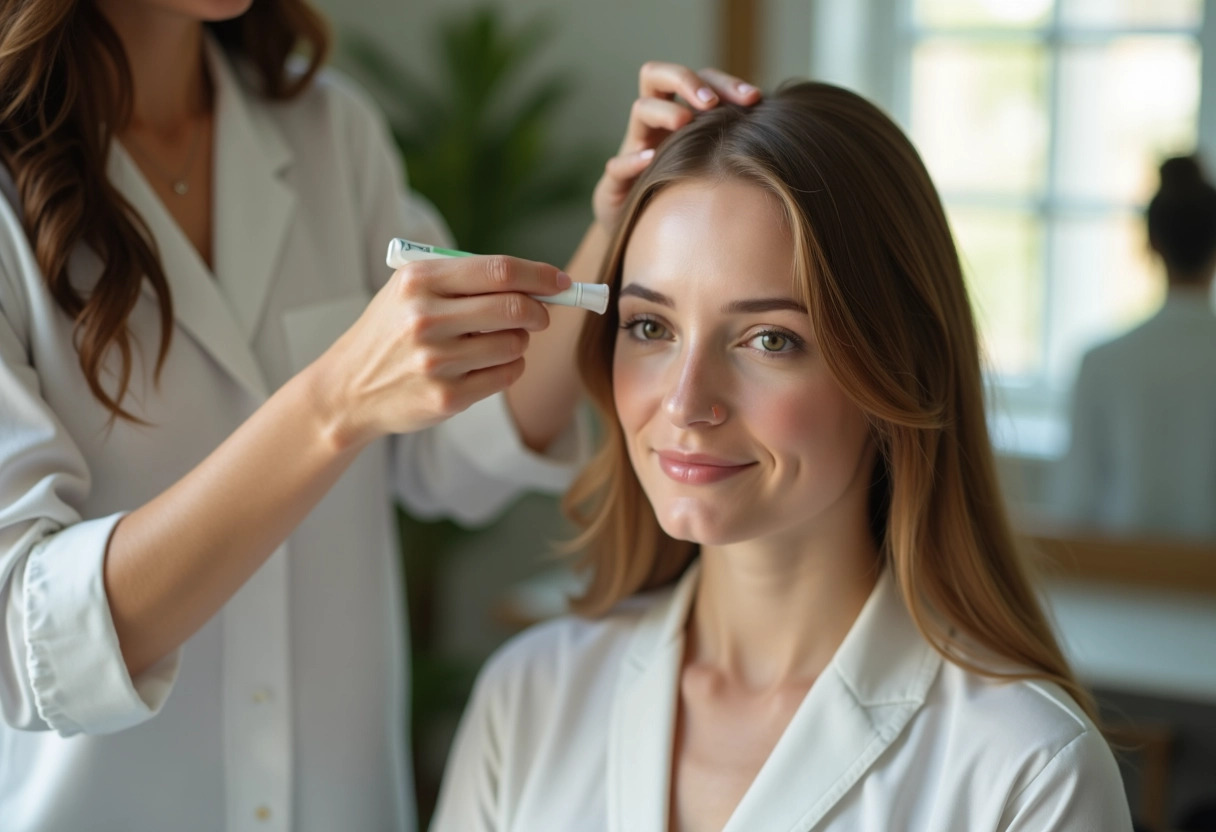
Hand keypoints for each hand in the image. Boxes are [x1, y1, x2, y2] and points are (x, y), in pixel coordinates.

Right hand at [307, 256, 569, 446]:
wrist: (349, 388)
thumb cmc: (393, 330)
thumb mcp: (411, 290)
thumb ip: (466, 279)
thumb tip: (538, 282)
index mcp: (419, 281)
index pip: (498, 270)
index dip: (540, 275)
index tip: (562, 282)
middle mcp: (425, 319)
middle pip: (514, 307)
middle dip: (540, 310)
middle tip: (541, 314)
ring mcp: (435, 361)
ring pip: (514, 344)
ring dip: (521, 341)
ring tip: (501, 340)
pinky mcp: (446, 397)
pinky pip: (505, 375)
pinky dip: (510, 366)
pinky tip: (490, 363)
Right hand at [592, 63, 761, 232]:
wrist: (646, 236)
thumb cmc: (691, 198)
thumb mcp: (718, 168)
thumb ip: (741, 149)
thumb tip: (789, 139)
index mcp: (682, 115)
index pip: (702, 81)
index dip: (726, 83)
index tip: (754, 99)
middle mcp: (655, 126)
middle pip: (657, 76)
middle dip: (684, 81)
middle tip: (708, 102)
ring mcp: (634, 150)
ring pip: (639, 110)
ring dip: (662, 112)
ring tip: (683, 123)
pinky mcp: (616, 184)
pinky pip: (617, 165)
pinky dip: (632, 160)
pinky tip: (650, 161)